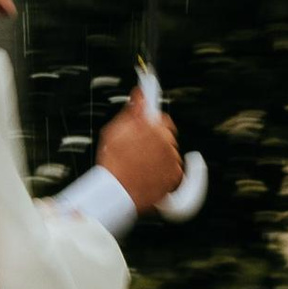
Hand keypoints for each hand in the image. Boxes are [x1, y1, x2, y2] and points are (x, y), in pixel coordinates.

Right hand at [96, 87, 184, 213]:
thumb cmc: (112, 165)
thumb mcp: (113, 131)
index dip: (154, 122)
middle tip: (139, 149)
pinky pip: (174, 170)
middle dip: (156, 140)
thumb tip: (140, 94)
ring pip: (170, 152)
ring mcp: (172, 159)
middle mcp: (166, 140)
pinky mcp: (175, 176)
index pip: (162, 117)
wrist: (115, 194)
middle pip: (167, 135)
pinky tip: (150, 174)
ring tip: (141, 165)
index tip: (152, 123)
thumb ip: (131, 110)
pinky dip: (165, 172)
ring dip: (160, 156)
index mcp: (152, 126)